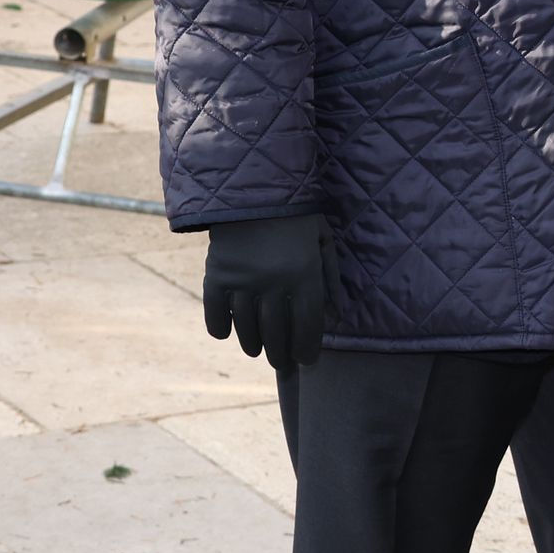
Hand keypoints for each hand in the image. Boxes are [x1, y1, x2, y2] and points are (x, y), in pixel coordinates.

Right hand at [202, 213, 330, 367]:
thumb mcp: (323, 240)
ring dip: (253, 344)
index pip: (307, 325)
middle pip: (276, 332)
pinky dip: (219, 327)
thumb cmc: (295, 217)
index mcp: (305, 274)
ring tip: (257, 350)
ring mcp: (243, 279)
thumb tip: (337, 314)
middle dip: (280, 354)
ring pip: (247, 327)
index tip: (306, 360)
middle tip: (281, 362)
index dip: (307, 348)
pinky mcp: (217, 274)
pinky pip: (216, 312)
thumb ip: (331, 278)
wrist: (252, 189)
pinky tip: (226, 334)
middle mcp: (274, 282)